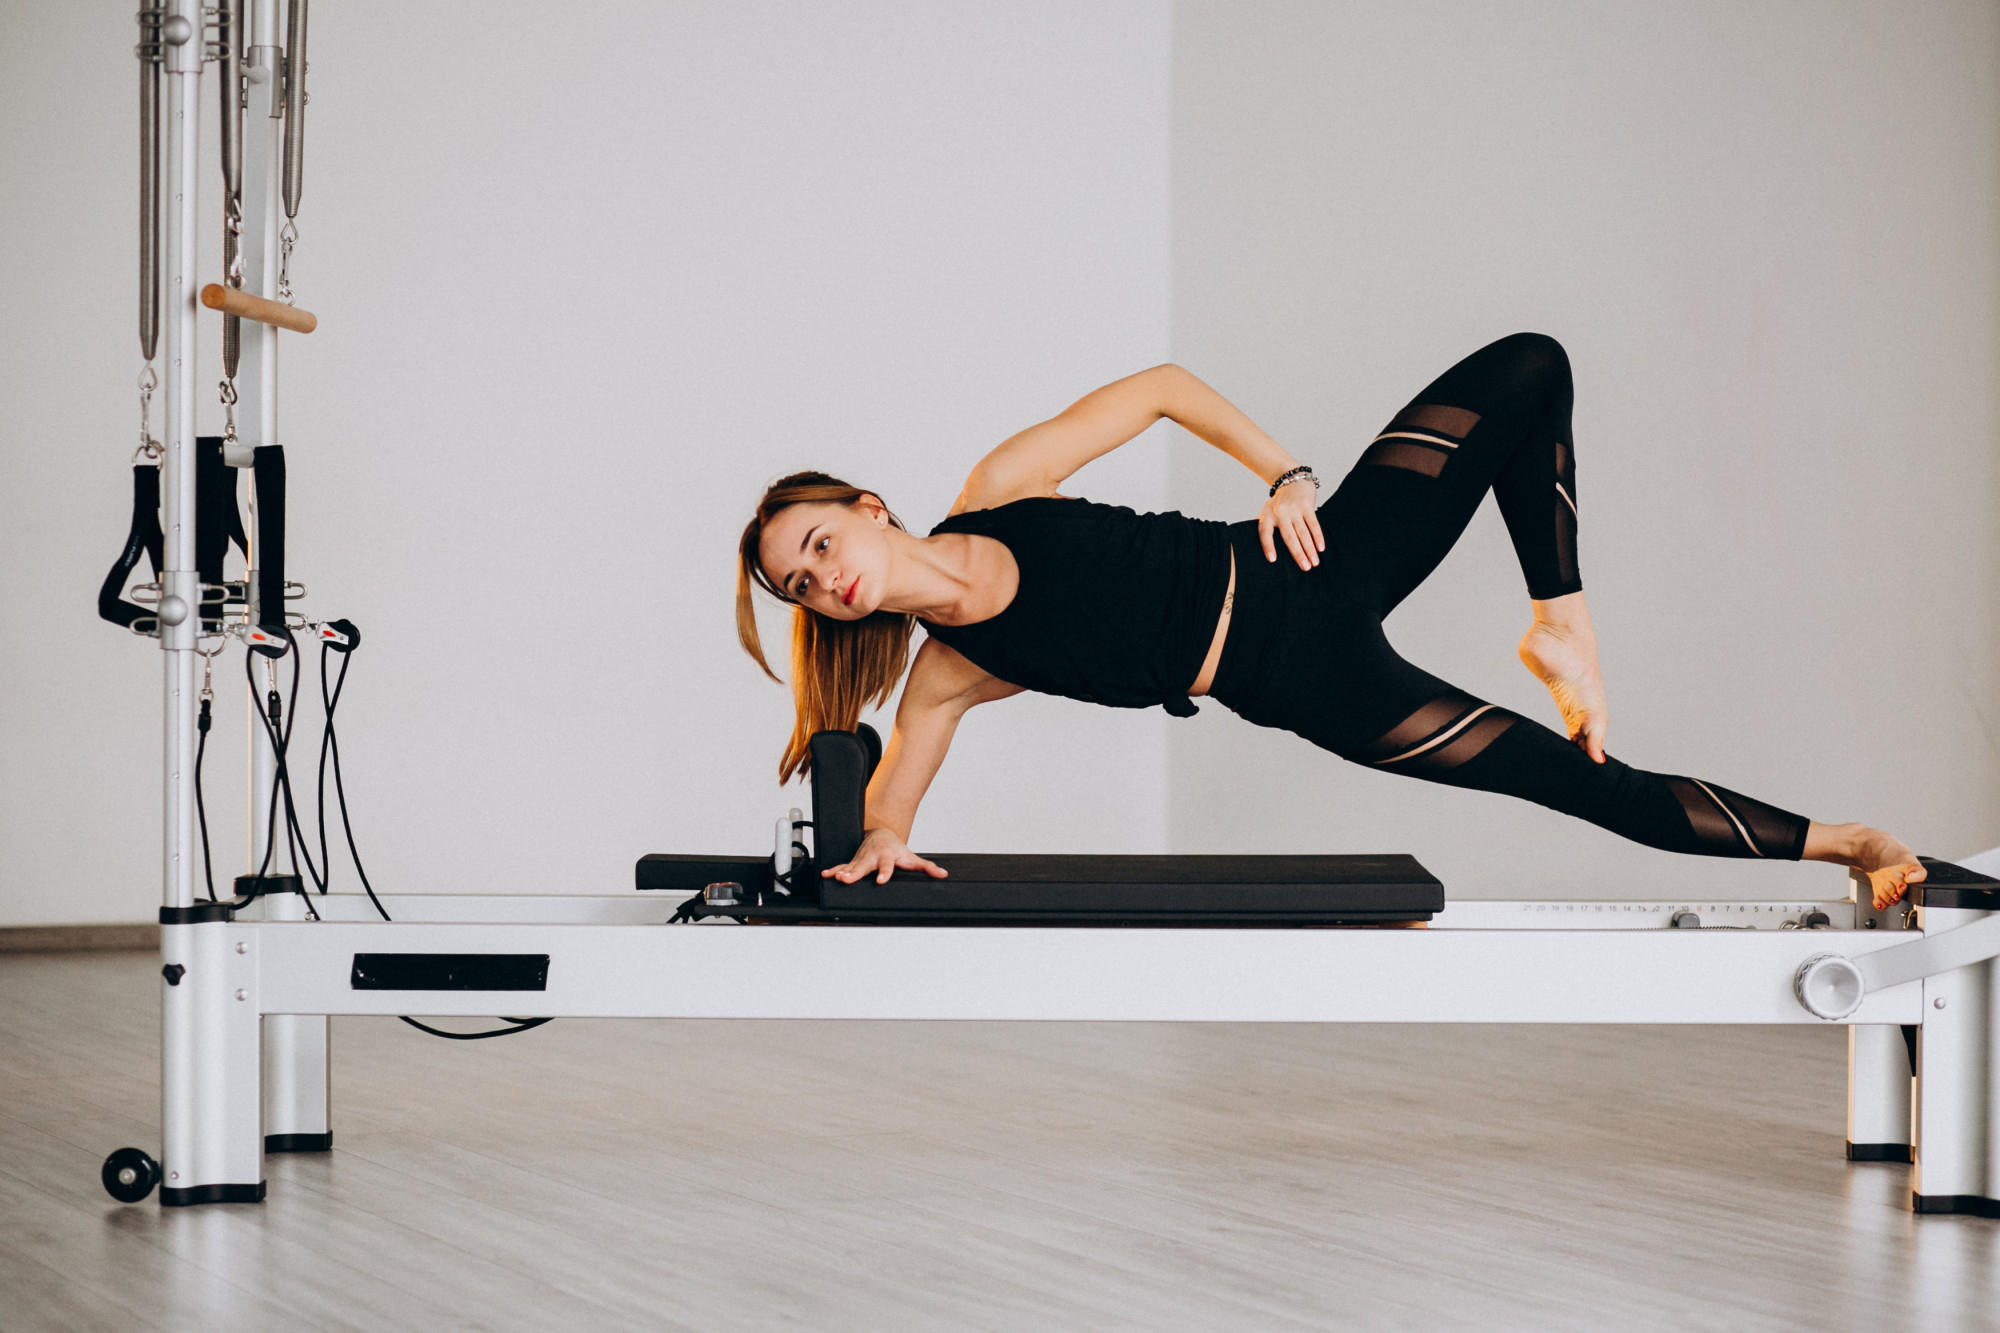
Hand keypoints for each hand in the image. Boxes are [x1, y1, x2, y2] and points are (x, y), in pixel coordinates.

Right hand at [820, 827, 948, 884]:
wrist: (882, 835)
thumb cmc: (897, 850)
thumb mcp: (912, 858)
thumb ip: (928, 867)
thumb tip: (944, 875)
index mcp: (887, 857)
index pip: (887, 866)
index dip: (884, 873)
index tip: (881, 880)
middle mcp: (872, 857)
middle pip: (864, 866)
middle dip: (855, 873)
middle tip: (848, 879)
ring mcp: (861, 859)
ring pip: (851, 866)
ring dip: (842, 872)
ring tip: (835, 877)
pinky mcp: (854, 861)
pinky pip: (843, 866)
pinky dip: (833, 870)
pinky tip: (826, 875)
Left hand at [1258, 478, 1324, 569]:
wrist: (1291, 479)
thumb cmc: (1278, 503)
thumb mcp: (1267, 513)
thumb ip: (1266, 529)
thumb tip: (1267, 552)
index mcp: (1267, 516)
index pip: (1265, 533)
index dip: (1268, 546)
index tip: (1272, 560)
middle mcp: (1279, 513)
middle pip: (1289, 537)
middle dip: (1298, 554)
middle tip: (1305, 568)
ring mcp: (1294, 509)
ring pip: (1303, 533)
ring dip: (1310, 549)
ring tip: (1314, 563)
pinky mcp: (1307, 505)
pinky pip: (1313, 524)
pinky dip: (1318, 537)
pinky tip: (1321, 548)